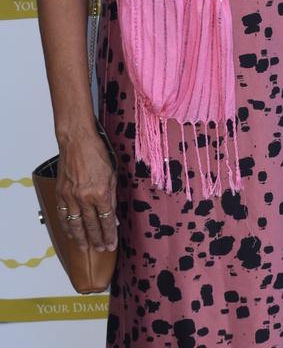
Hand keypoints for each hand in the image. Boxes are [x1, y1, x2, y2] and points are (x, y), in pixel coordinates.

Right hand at [55, 133, 116, 252]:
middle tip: (102, 250)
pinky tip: (70, 234)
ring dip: (81, 239)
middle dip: (97, 240)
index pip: (106, 221)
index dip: (109, 235)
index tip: (112, 244)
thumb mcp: (112, 174)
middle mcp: (84, 198)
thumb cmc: (97, 153)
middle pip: (91, 226)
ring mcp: (70, 197)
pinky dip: (66, 227)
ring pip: (75, 225)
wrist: (76, 141)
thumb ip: (112, 197)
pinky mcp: (60, 194)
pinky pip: (63, 216)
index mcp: (100, 192)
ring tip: (86, 248)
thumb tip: (113, 217)